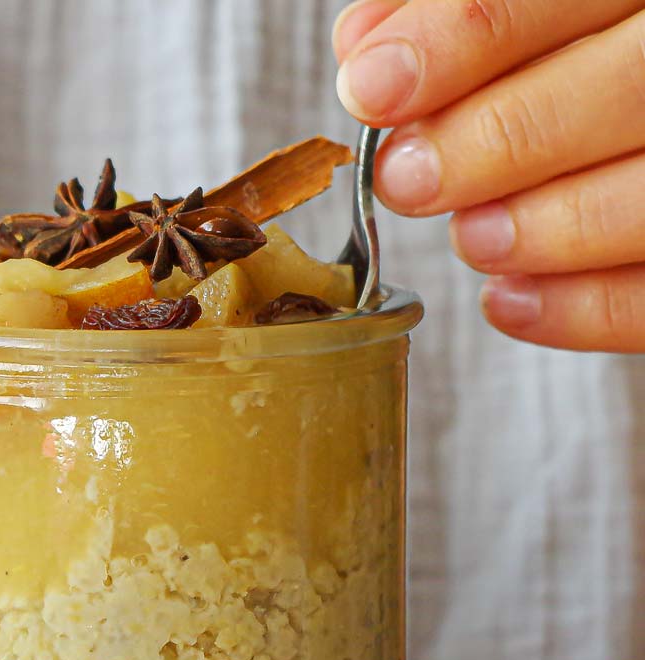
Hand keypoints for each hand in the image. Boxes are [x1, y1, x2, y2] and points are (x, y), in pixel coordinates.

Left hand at [334, 0, 644, 351]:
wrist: (640, 110)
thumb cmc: (580, 60)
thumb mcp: (542, 8)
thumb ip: (466, 11)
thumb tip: (362, 49)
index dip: (467, 36)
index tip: (371, 88)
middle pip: (633, 86)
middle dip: (500, 138)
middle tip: (407, 179)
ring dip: (544, 227)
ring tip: (469, 239)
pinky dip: (582, 309)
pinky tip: (506, 300)